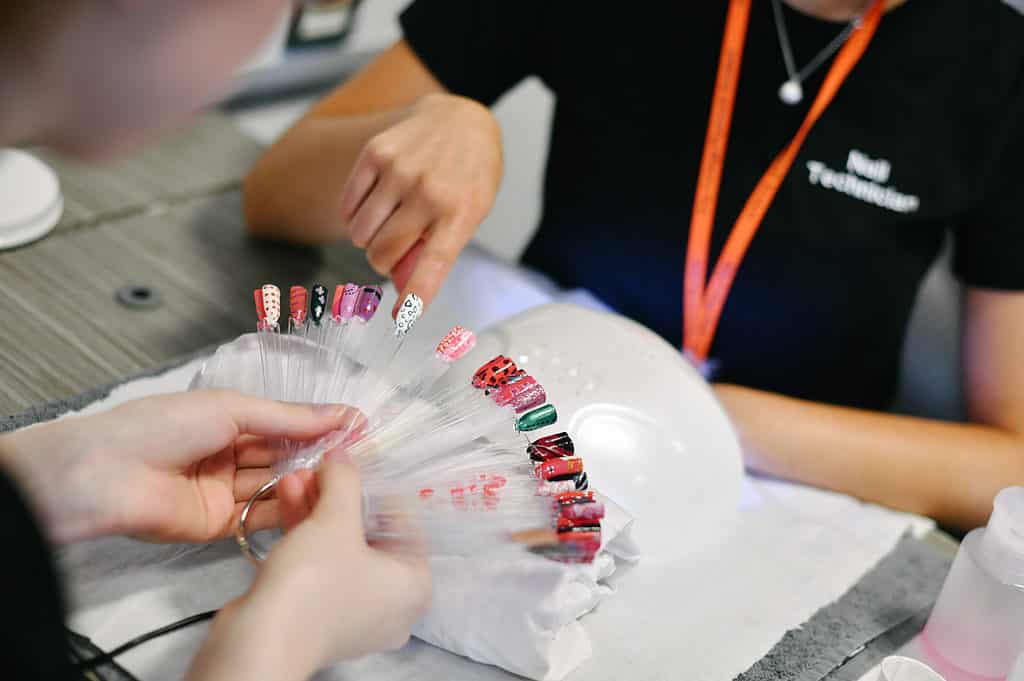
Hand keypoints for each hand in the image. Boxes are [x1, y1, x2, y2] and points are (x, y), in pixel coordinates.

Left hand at [0, 390, 352, 543]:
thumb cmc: (162, 426)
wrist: (107, 475)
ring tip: (344, 475)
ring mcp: (224, 491)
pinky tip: (316, 499)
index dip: (317, 424)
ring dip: (306, 480)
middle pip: (282, 455)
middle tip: (359, 453)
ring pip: (276, 485)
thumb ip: (288, 418)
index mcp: (225, 420)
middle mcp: (228, 455)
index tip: (358, 426)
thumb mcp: (231, 409)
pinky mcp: (220, 525)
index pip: (282, 423)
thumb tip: (341, 414)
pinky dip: (287, 508)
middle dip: (317, 452)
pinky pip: (260, 516)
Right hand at [188, 449, 430, 679]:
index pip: (406, 522)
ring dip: (319, 510)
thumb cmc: (315, 579)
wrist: (261, 640)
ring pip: (342, 549)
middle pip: (371, 535)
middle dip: (340, 497)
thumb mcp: (335, 518)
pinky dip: (308, 535)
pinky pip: (323, 567)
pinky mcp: (321, 617)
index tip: (352, 465)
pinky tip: (287, 498)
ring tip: (297, 476)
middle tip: (320, 469)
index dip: (376, 488)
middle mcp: (393, 604)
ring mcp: (356, 614)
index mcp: (415, 585)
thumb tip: (343, 455)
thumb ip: (345, 481)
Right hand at [341, 93, 502, 312]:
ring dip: (367, 239)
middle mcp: (429, 192)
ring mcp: (400, 170)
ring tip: (385, 224)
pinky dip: (354, 216)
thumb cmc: (468, 176)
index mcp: (460, 213)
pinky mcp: (375, 153)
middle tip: (392, 250)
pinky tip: (372, 206)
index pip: (432, 265)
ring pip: (360, 233)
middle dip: (382, 262)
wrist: (462, 120)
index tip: (401, 318)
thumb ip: (438, 251)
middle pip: (382, 253)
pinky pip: (348, 205)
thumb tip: (402, 292)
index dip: (415, 296)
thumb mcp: (470, 214)